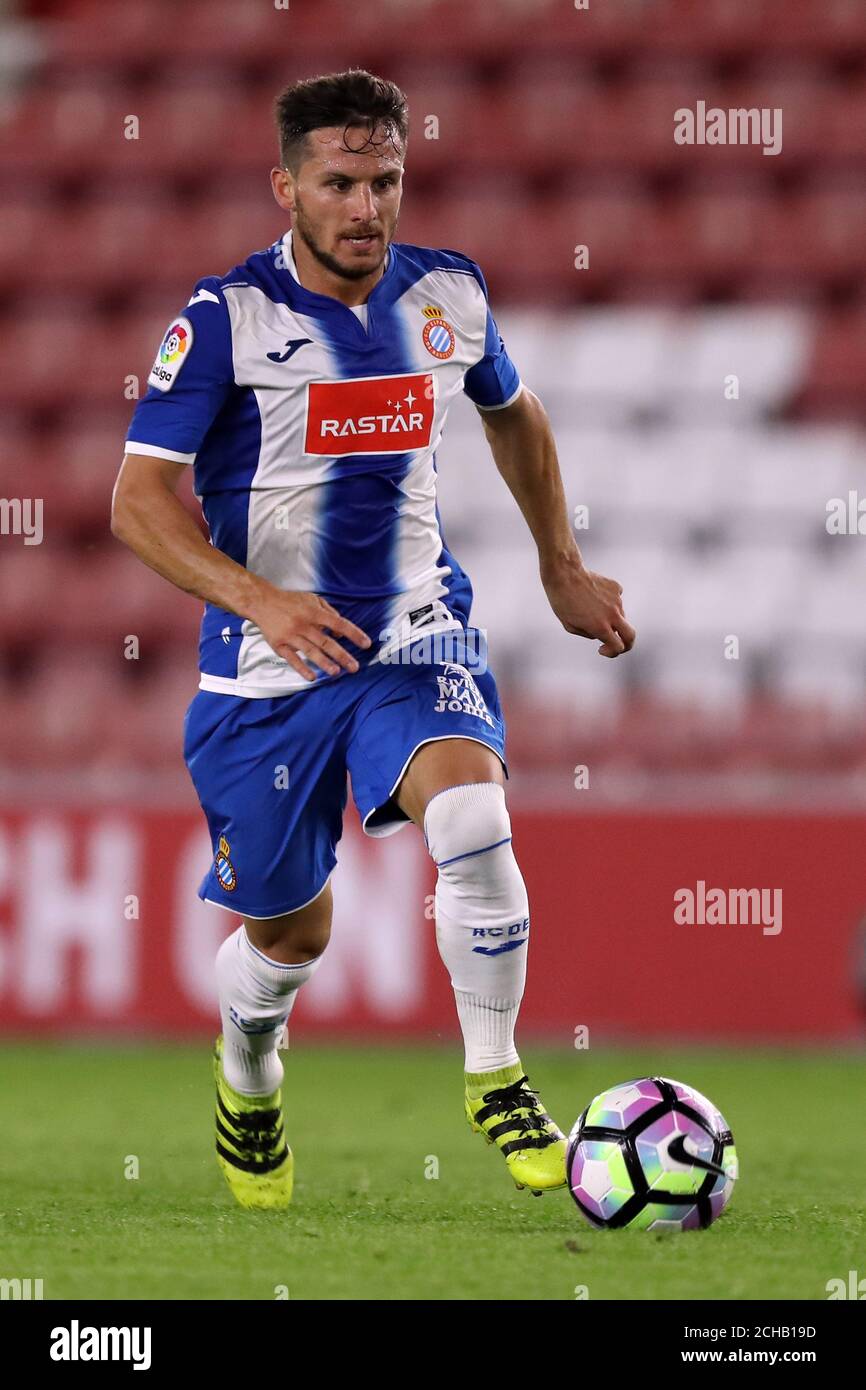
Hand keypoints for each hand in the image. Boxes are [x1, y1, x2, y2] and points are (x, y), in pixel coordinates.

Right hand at [247, 582, 371, 680]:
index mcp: (314, 612)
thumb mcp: (313, 600)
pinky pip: (292, 659)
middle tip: (354, 667)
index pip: (339, 624)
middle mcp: (304, 624)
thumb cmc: (291, 602)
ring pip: (310, 651)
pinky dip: (302, 668)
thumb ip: (330, 613)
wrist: (262, 602)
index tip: (366, 644)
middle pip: (326, 642)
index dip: (354, 634)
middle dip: (342, 655)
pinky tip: (312, 677)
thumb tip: (341, 633)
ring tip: (336, 672)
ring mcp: (291, 636)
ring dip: (324, 663)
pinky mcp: (279, 645)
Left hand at [541, 555, 635, 657]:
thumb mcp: (570, 626)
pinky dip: (609, 602)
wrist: (564, 574)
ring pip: (621, 616)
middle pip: (631, 635)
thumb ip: (589, 634)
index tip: (601, 649)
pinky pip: (617, 600)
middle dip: (627, 644)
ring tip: (590, 609)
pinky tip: (594, 596)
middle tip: (616, 644)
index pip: (618, 647)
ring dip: (611, 618)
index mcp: (600, 627)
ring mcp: (616, 600)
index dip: (612, 652)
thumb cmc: (562, 601)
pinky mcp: (616, 587)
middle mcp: (612, 614)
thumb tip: (601, 633)